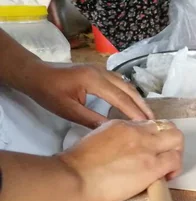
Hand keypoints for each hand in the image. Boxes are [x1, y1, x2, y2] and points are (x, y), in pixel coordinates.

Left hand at [21, 63, 153, 128]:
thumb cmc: (48, 93)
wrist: (35, 74)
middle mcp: (102, 72)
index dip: (135, 113)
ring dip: (139, 100)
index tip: (147, 127)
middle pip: (129, 90)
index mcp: (94, 81)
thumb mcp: (69, 110)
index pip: (121, 99)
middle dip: (143, 107)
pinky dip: (131, 94)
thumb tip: (114, 130)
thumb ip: (92, 120)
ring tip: (148, 116)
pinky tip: (134, 105)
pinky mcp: (100, 71)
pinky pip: (121, 83)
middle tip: (155, 123)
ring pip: (127, 85)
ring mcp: (101, 69)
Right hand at [59, 120, 182, 200]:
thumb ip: (115, 140)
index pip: (149, 125)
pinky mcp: (151, 166)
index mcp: (121, 125)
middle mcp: (137, 132)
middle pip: (168, 127)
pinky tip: (165, 177)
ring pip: (177, 139)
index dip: (155, 138)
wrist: (74, 178)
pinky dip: (175, 168)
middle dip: (172, 142)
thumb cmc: (77, 166)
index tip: (151, 152)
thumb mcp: (97, 140)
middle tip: (165, 158)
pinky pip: (175, 160)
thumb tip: (125, 151)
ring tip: (167, 169)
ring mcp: (146, 147)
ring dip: (177, 153)